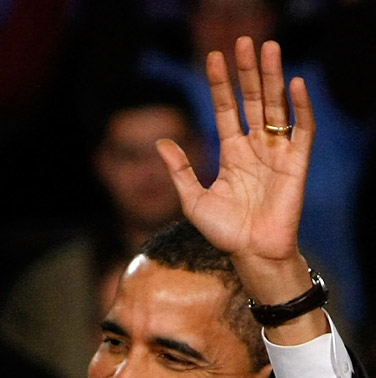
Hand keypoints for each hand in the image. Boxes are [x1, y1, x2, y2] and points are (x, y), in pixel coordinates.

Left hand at [155, 37, 312, 268]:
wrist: (250, 254)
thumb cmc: (223, 232)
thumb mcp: (193, 199)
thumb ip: (179, 169)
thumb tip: (159, 141)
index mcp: (231, 153)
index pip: (226, 109)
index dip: (220, 84)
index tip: (213, 58)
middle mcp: (255, 147)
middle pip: (253, 100)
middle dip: (248, 71)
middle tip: (244, 41)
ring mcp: (277, 153)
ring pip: (276, 107)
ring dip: (273, 78)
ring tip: (269, 49)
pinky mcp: (296, 164)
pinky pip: (301, 130)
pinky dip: (300, 108)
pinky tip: (294, 86)